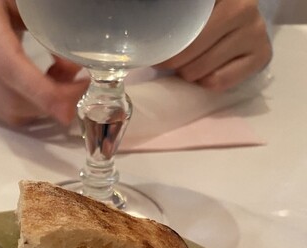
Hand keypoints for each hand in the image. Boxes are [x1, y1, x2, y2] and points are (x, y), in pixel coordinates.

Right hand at [0, 0, 88, 125]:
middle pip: (9, 95)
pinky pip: (6, 111)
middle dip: (49, 103)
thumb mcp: (32, 1)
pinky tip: (47, 88)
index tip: (67, 107)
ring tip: (66, 85)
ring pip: (9, 109)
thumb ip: (52, 24)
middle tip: (80, 90)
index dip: (40, 91)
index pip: (8, 64)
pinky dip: (33, 108)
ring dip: (43, 106)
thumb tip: (75, 65)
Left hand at [155, 0, 272, 90]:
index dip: (167, 41)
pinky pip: (219, 82)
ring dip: (189, 73)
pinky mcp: (261, 56)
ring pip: (203, 69)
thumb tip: (144, 37)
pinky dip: (206, 81)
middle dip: (174, 61)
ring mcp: (256, 32)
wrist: (240, 22)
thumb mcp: (193, 11)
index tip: (155, 49)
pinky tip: (206, 71)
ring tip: (188, 64)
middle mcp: (246, 8)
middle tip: (170, 60)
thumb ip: (176, 16)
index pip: (187, 24)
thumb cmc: (205, 18)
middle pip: (191, 51)